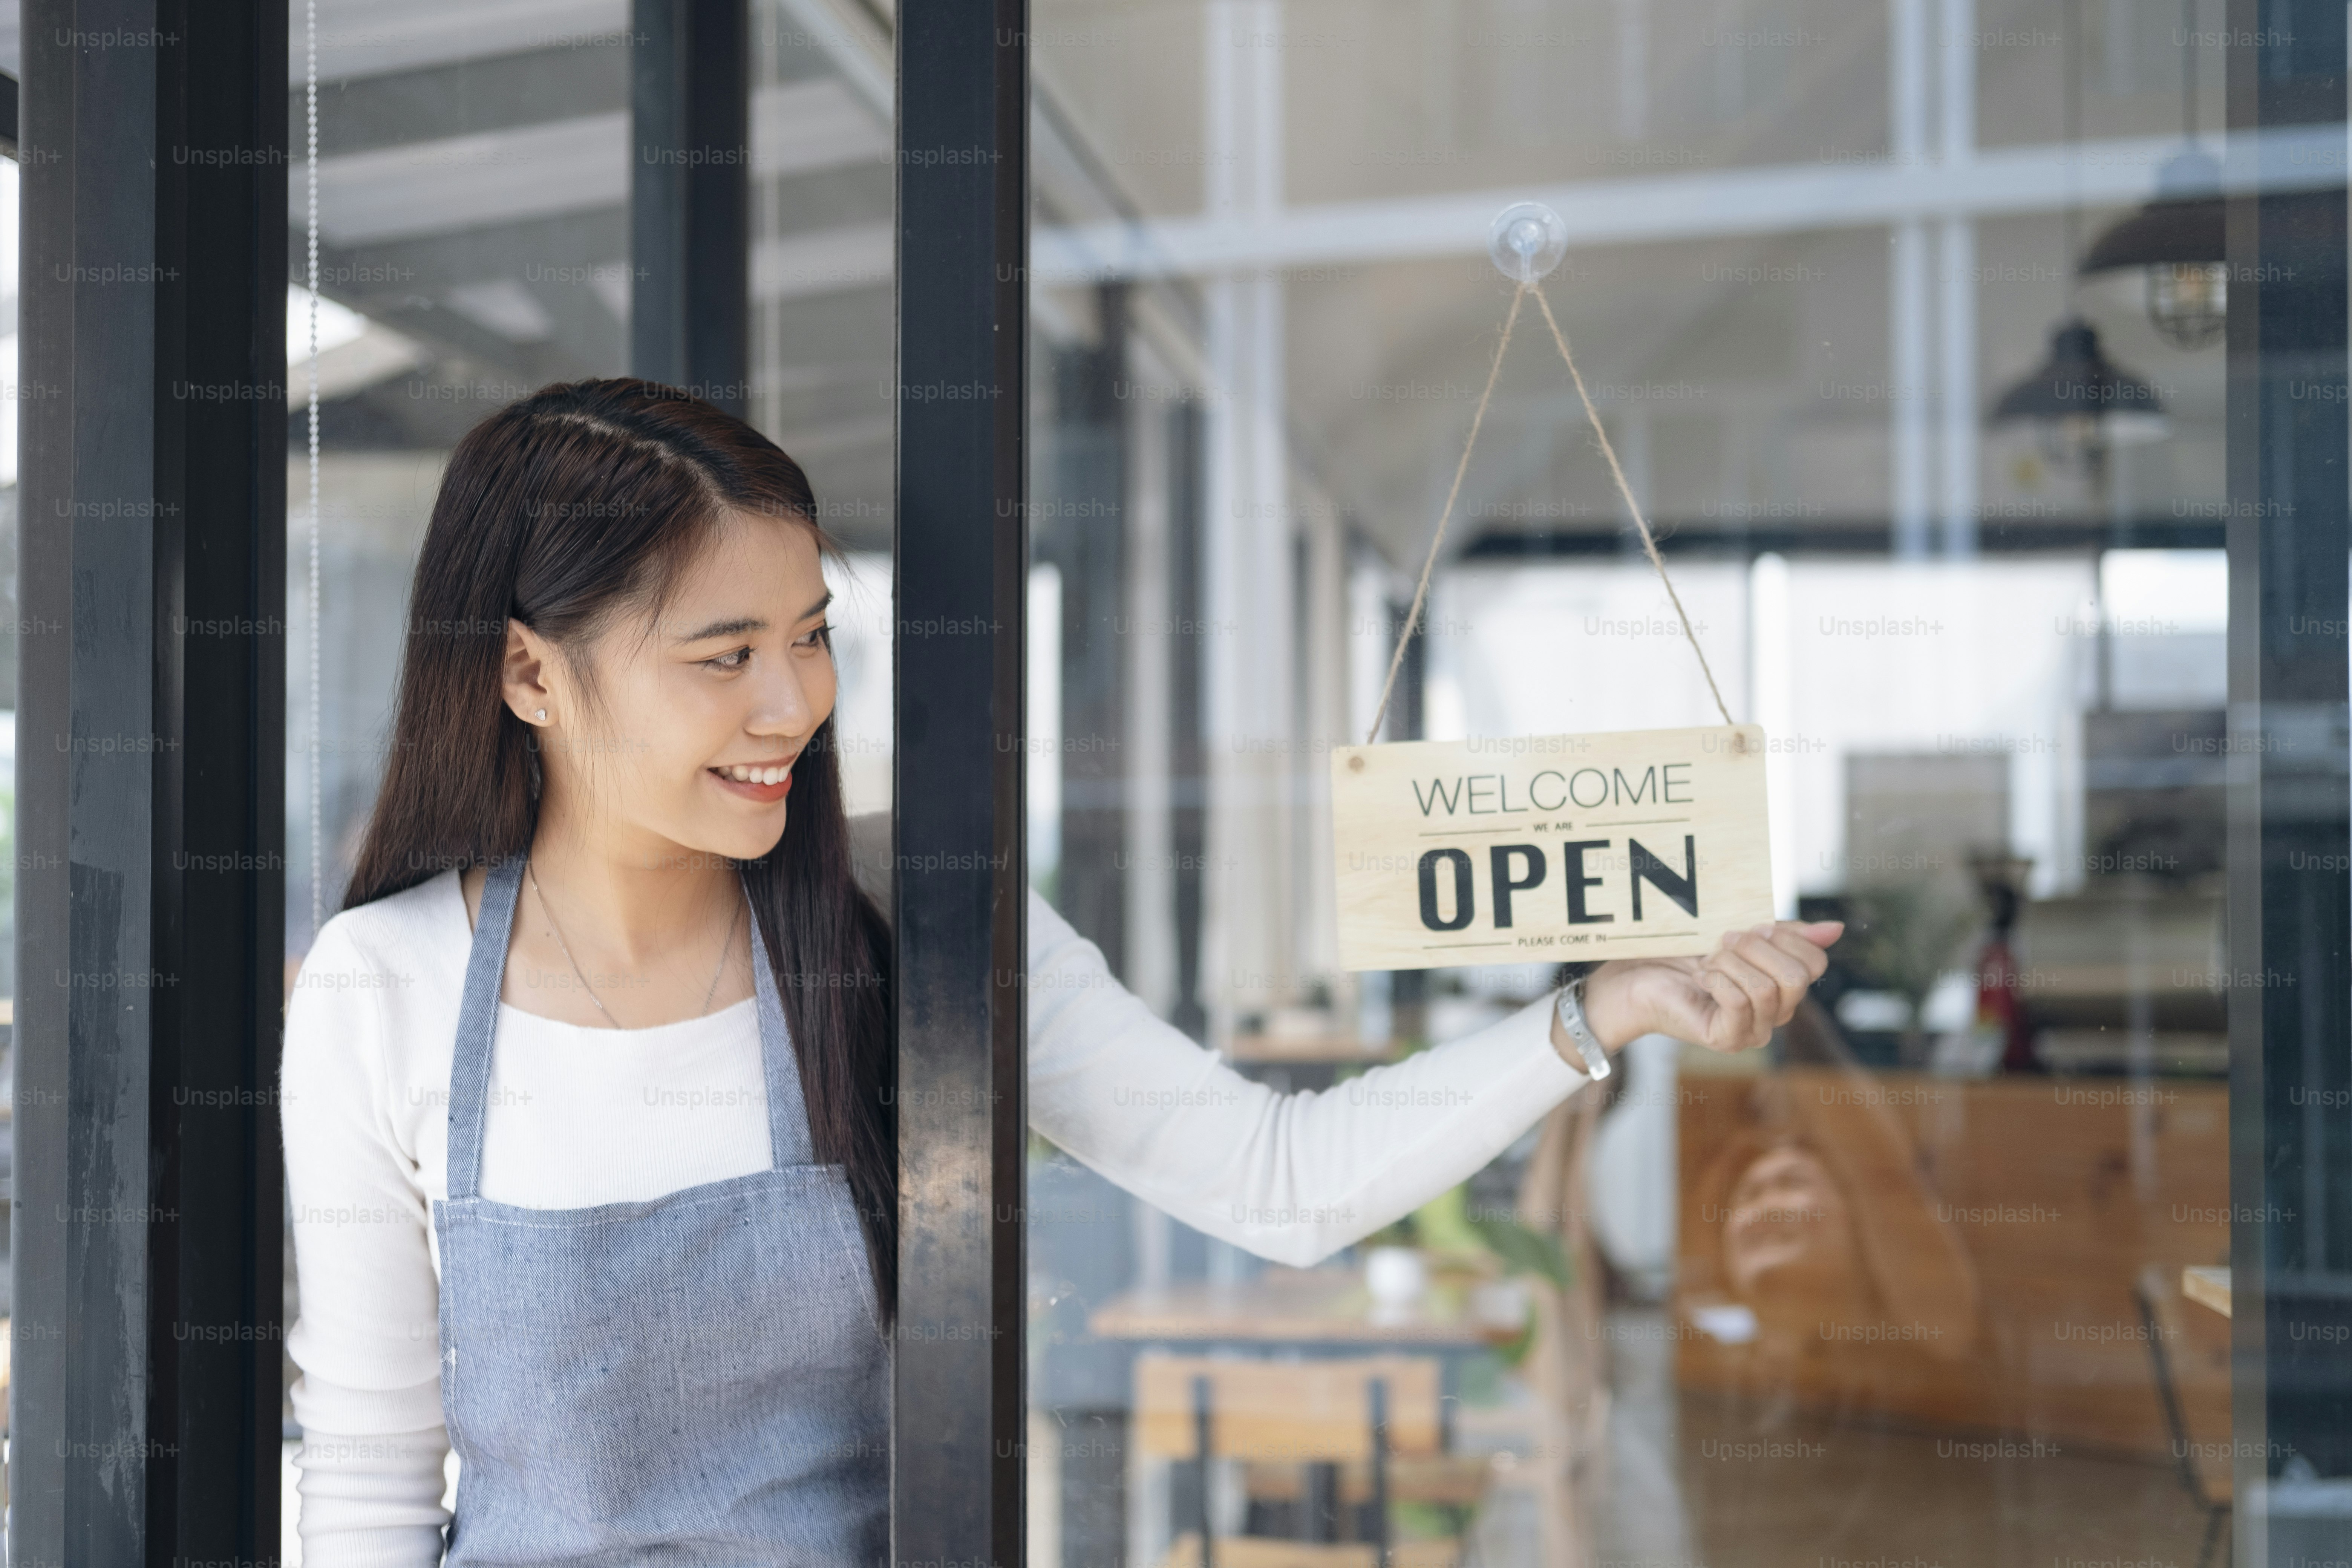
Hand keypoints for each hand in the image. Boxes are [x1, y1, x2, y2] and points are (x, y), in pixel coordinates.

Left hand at [1575, 921, 1841, 1056]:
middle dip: (1758, 949)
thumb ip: (1785, 934)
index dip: (1785, 937)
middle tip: (1723, 941)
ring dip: (1731, 963)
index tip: (1751, 927)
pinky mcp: (1727, 1040)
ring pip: (1766, 989)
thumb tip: (1836, 929)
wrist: (1638, 976)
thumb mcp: (1740, 936)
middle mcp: (1776, 1014)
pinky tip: (1700, 978)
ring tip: (1708, 961)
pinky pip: (1739, 1003)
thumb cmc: (1686, 954)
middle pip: (1797, 978)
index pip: (1815, 963)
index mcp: (1784, 987)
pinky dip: (1717, 980)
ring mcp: (1753, 1031)